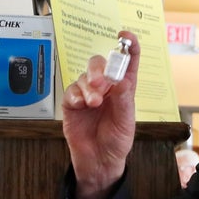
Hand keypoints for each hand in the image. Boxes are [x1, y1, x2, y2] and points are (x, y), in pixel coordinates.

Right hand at [61, 30, 138, 198]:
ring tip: (94, 103)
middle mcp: (105, 87)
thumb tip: (121, 78)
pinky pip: (70, 91)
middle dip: (99, 68)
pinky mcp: (72, 104)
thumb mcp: (126, 121)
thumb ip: (123, 99)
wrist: (99, 161)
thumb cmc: (116, 141)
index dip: (128, 46)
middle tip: (100, 82)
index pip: (128, 61)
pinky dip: (75, 95)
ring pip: (84, 76)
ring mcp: (87, 94)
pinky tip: (81, 105)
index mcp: (124, 88)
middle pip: (99, 63)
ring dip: (88, 87)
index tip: (126, 36)